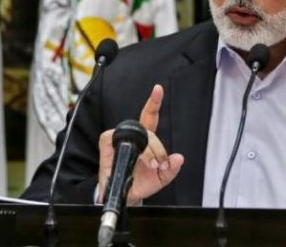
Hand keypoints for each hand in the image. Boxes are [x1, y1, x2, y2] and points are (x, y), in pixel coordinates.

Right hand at [98, 84, 184, 203]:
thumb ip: (172, 169)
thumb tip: (179, 158)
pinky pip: (115, 139)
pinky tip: (127, 159)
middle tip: (158, 165)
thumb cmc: (141, 183)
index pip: (150, 116)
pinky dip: (123, 150)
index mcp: (147, 138)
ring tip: (149, 166)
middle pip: (150, 132)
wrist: (123, 195)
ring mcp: (119, 137)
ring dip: (146, 152)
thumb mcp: (160, 179)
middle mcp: (133, 135)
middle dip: (157, 150)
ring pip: (137, 136)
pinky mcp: (106, 142)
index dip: (154, 102)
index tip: (158, 89)